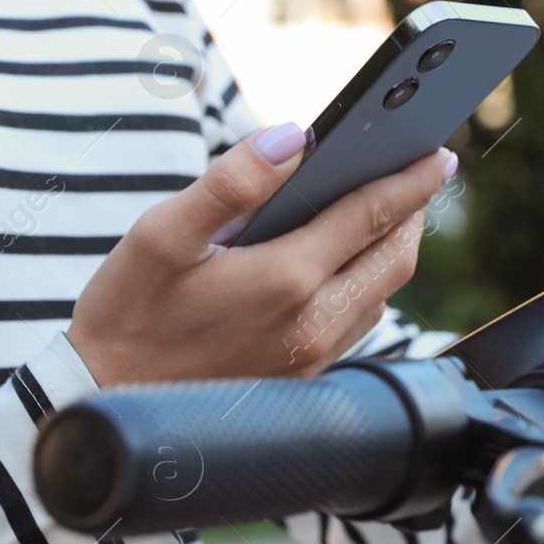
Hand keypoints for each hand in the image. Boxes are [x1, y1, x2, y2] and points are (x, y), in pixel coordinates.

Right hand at [68, 122, 454, 383]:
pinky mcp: (301, 382)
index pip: (372, 215)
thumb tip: (293, 136)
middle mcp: (313, 324)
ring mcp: (311, 358)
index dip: (411, 179)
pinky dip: (367, 286)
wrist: (103, 407)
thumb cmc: (125, 316)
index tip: (440, 153)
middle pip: (394, 259)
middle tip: (419, 175)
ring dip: (392, 251)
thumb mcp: (161, 235)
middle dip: (413, 212)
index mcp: (286, 280)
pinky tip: (345, 265)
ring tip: (387, 213)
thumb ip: (232, 182)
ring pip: (381, 296)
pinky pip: (357, 325)